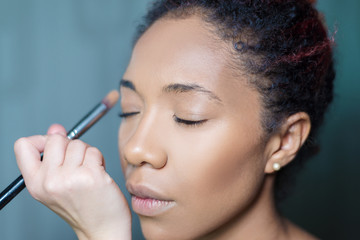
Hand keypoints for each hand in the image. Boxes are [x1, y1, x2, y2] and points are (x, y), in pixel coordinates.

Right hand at [14, 124, 130, 239]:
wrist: (102, 230)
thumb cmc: (82, 207)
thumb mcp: (58, 184)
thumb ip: (53, 156)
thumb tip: (56, 128)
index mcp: (35, 184)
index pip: (23, 146)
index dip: (41, 139)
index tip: (55, 146)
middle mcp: (49, 181)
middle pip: (56, 139)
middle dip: (70, 146)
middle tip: (77, 164)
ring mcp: (70, 178)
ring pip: (78, 144)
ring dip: (87, 154)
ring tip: (89, 172)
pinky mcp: (91, 175)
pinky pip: (94, 151)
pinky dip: (99, 159)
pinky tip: (99, 175)